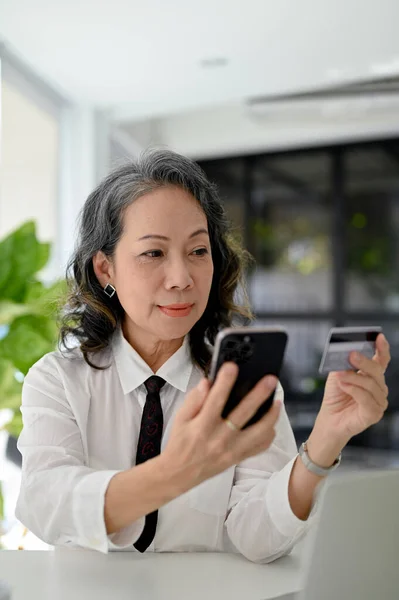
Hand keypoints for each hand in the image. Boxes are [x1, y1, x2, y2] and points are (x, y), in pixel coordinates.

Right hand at [162, 363, 280, 487]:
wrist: (179, 473)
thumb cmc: (180, 442)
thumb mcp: (180, 418)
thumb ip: (194, 399)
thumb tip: (207, 383)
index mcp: (202, 426)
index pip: (215, 400)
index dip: (224, 381)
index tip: (232, 366)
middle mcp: (219, 438)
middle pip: (244, 414)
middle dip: (259, 394)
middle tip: (271, 380)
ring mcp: (231, 450)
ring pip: (259, 433)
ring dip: (271, 416)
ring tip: (277, 401)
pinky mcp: (238, 458)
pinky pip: (260, 447)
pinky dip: (268, 435)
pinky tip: (270, 423)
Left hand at [313, 333, 390, 450]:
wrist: (330, 419)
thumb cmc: (336, 396)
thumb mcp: (337, 374)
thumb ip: (343, 363)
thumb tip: (347, 351)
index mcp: (372, 376)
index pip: (382, 360)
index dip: (382, 348)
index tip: (379, 337)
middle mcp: (379, 388)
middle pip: (376, 371)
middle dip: (364, 361)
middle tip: (351, 355)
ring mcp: (379, 402)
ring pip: (371, 384)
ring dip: (353, 378)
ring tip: (340, 376)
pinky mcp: (374, 414)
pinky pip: (367, 399)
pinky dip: (354, 390)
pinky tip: (344, 386)